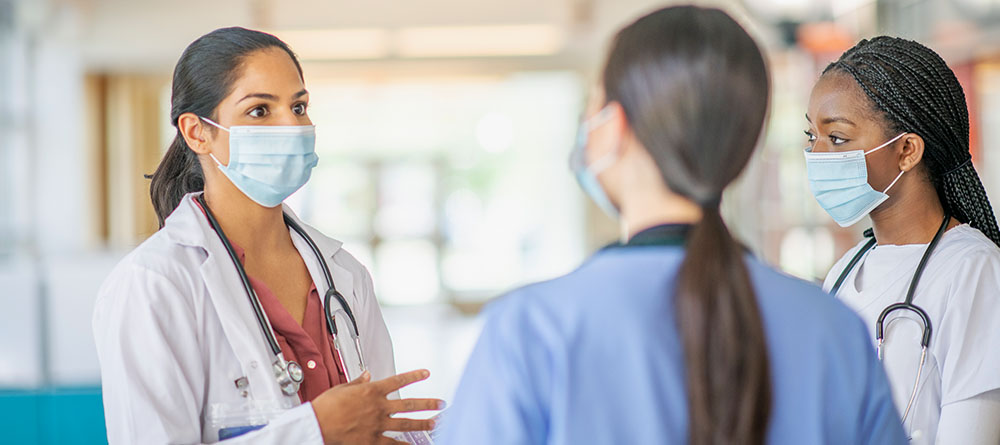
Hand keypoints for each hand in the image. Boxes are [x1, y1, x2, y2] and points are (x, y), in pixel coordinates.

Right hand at [312, 369, 442, 444]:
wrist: (318, 424)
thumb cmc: (326, 406)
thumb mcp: (342, 388)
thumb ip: (357, 382)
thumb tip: (366, 374)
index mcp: (372, 391)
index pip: (399, 380)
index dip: (414, 376)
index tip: (426, 373)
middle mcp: (379, 407)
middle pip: (409, 404)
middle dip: (428, 404)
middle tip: (440, 403)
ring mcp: (378, 424)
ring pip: (406, 424)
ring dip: (423, 424)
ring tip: (434, 424)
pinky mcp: (372, 440)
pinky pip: (393, 444)